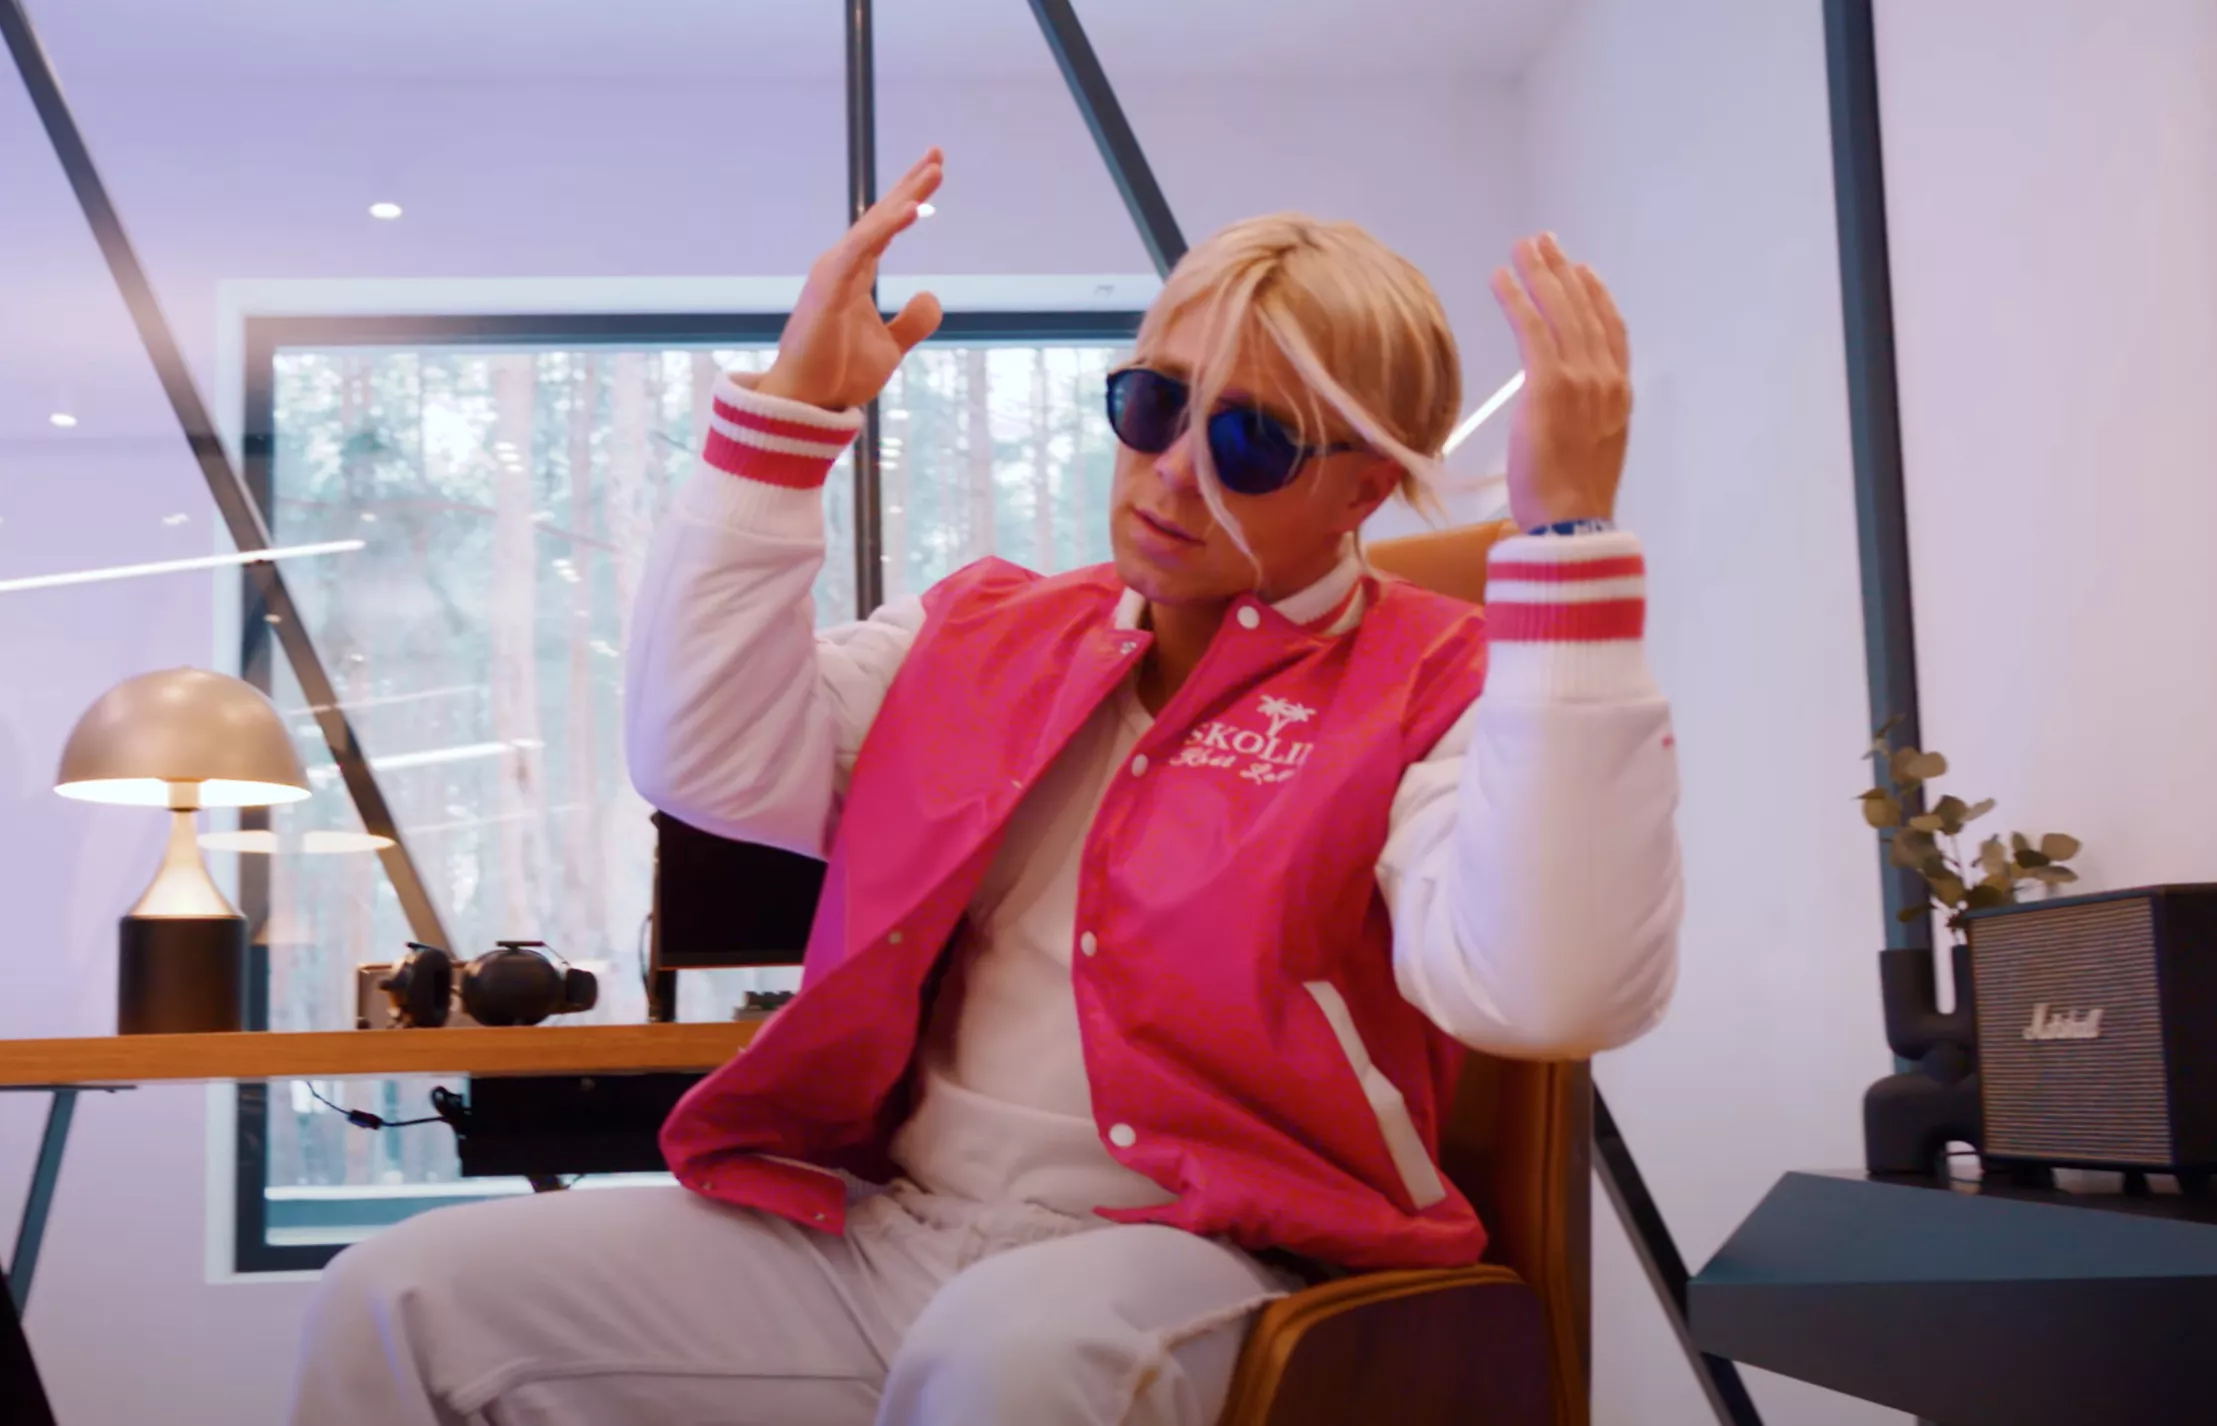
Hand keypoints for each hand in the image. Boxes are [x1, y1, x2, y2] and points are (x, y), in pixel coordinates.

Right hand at [757, 149, 946, 410]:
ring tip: (934, 173)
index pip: (887, 226)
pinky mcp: (828, 289)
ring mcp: (833, 274)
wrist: (807, 404)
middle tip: (938, 153)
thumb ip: (913, 321)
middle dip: (911, 183)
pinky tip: (911, 211)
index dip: (911, 197)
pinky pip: (861, 251)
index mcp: (856, 273)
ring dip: (904, 198)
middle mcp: (842, 265)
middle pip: (881, 215)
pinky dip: (885, 229)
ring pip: (873, 226)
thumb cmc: (839, 373)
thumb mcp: (891, 347)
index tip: (935, 168)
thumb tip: (932, 295)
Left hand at [1489, 233, 1630, 528]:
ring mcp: (1581, 380)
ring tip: (1524, 247)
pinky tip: (1501, 277)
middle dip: (1564, 272)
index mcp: (1620, 397)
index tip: (1584, 271)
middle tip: (1545, 242)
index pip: (1613, 333)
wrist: (1572, 524)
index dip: (1597, 297)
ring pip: (1560, 311)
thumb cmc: (1572, 503)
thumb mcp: (1590, 454)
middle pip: (1586, 311)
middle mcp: (1607, 380)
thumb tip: (1562, 414)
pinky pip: (1531, 329)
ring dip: (1541, 273)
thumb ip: (1583, 423)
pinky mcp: (1549, 385)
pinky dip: (1516, 298)